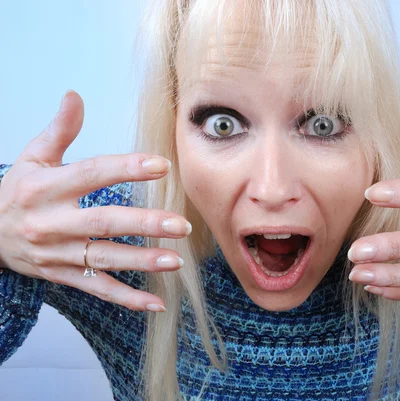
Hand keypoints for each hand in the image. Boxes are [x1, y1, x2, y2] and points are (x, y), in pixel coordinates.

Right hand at [0, 91, 190, 311]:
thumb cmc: (16, 192)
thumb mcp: (32, 158)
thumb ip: (59, 130)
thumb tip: (75, 96)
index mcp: (45, 187)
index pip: (91, 174)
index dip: (126, 169)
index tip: (161, 165)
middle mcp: (51, 222)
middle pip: (102, 222)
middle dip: (143, 224)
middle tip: (180, 224)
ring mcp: (56, 253)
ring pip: (102, 258)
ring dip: (140, 261)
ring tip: (175, 260)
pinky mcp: (61, 276)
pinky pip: (96, 288)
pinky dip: (126, 299)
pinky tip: (155, 303)